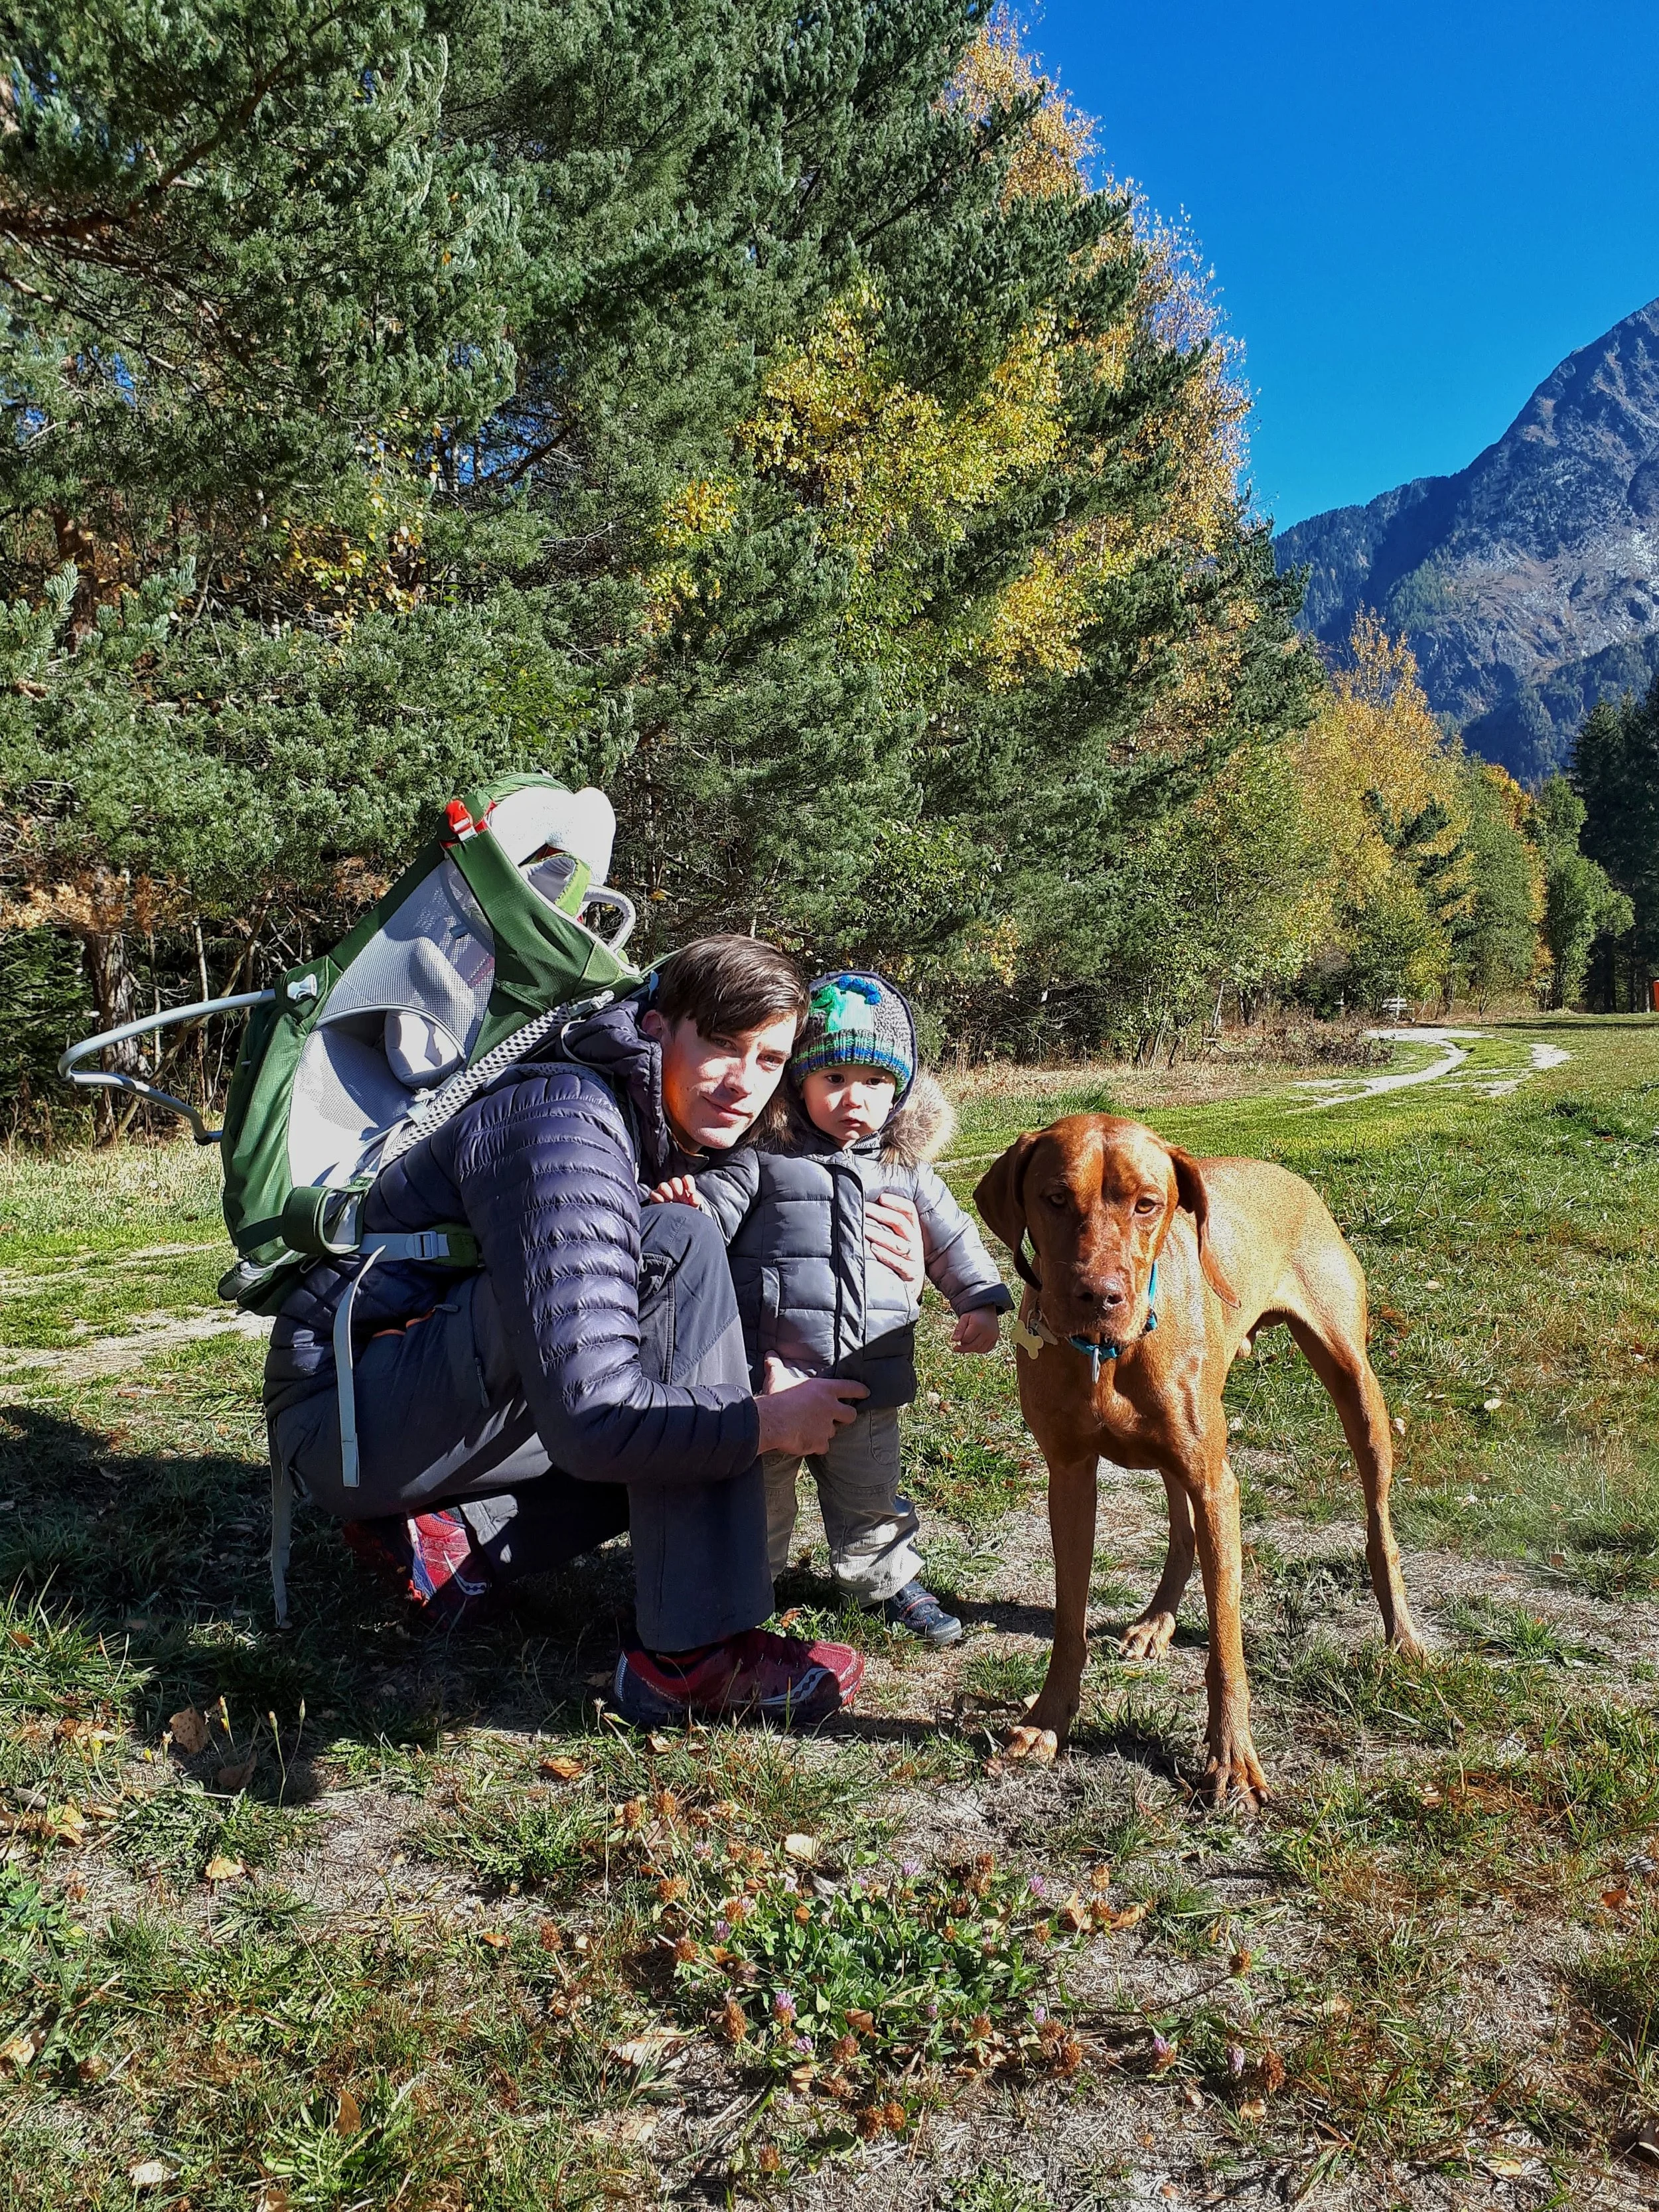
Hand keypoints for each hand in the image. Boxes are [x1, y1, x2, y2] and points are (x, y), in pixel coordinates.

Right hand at [647, 1175, 703, 1208]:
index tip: (691, 1192)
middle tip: (682, 1200)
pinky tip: (663, 1203)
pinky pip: (653, 1193)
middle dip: (678, 1190)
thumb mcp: (693, 1206)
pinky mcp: (655, 1196)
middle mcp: (674, 1187)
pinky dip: (658, 1198)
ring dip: (668, 1193)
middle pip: (674, 1181)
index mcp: (685, 1186)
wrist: (676, 1221)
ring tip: (672, 1202)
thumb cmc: (685, 1210)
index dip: (689, 1183)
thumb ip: (696, 1201)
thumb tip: (694, 1197)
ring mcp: (664, 1191)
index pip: (687, 1178)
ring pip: (663, 1186)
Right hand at [754, 1356, 868, 1456]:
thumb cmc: (777, 1396)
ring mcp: (826, 1428)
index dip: (860, 1390)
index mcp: (825, 1390)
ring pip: (834, 1432)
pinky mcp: (819, 1443)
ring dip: (827, 1431)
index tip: (866, 1393)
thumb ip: (776, 1365)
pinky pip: (823, 1447)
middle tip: (840, 1417)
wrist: (772, 1421)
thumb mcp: (777, 1376)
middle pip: (850, 1414)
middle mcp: (830, 1408)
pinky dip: (817, 1446)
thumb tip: (770, 1353)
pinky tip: (809, 1443)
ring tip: (815, 1430)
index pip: (850, 1388)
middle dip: (847, 1416)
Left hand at [865, 1191, 923, 1291]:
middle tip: (864, 1208)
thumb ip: (885, 1227)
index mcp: (913, 1231)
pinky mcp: (911, 1274)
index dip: (896, 1202)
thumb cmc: (896, 1262)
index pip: (909, 1211)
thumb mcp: (896, 1242)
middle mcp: (915, 1242)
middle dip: (881, 1214)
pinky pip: (899, 1263)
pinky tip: (873, 1249)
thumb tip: (864, 1207)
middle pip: (901, 1223)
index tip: (881, 1197)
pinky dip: (886, 1255)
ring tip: (864, 1228)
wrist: (908, 1290)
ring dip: (879, 1234)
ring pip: (898, 1243)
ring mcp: (914, 1259)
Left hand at [951, 1306, 1000, 1354]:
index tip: (958, 1337)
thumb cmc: (973, 1314)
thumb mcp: (964, 1318)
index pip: (966, 1339)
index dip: (960, 1340)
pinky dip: (979, 1349)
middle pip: (973, 1346)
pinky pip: (986, 1350)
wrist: (987, 1310)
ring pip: (979, 1350)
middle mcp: (987, 1332)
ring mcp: (993, 1336)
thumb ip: (959, 1329)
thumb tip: (954, 1340)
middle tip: (959, 1346)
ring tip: (968, 1342)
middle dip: (964, 1347)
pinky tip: (975, 1344)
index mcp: (978, 1325)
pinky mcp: (995, 1339)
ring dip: (971, 1349)